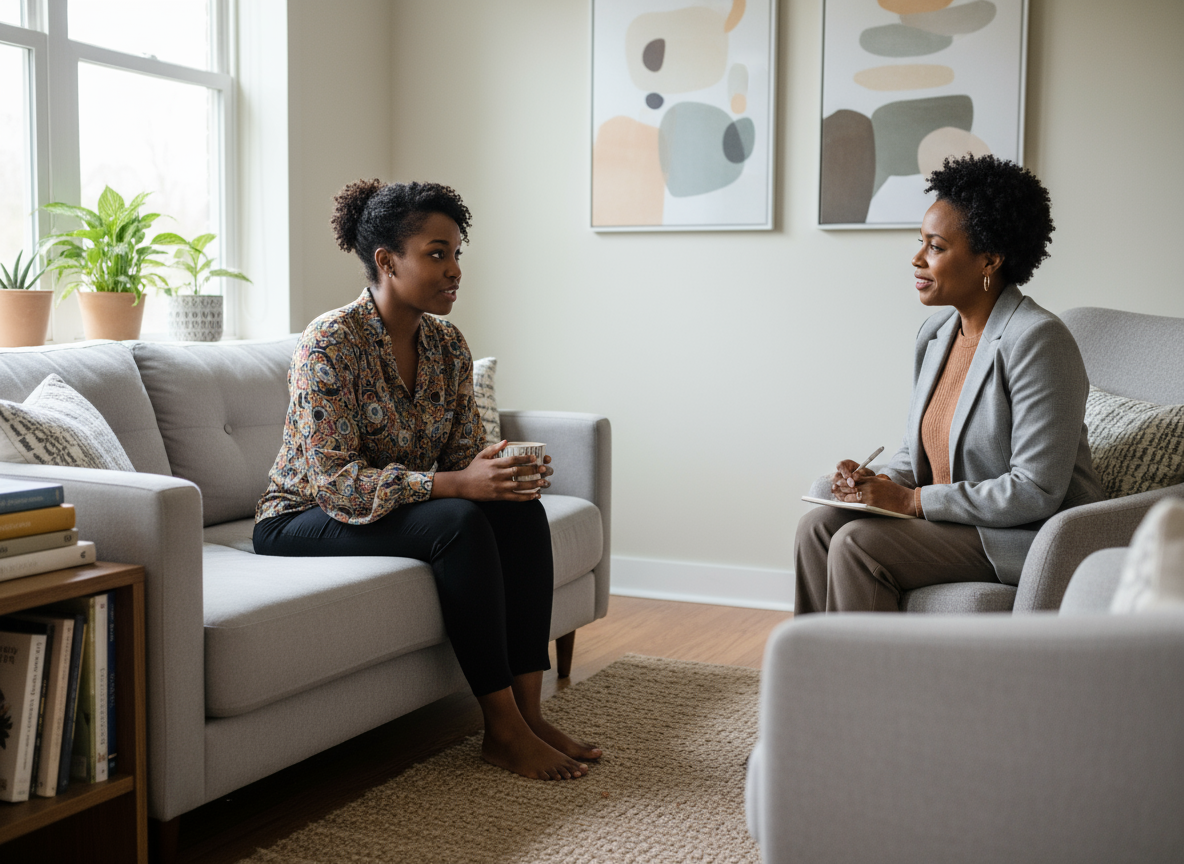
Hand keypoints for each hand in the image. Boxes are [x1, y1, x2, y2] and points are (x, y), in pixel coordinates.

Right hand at [432, 441, 550, 500]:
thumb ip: (494, 449)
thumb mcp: (481, 456)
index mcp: (494, 464)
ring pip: (519, 485)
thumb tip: (506, 441)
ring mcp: (498, 486)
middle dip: (532, 471)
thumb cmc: (473, 469)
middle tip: (544, 469)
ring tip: (544, 482)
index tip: (534, 458)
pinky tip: (535, 496)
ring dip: (533, 484)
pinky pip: (515, 497)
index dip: (524, 458)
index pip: (512, 460)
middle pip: (518, 472)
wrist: (463, 486)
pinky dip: (526, 497)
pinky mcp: (498, 496)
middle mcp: (497, 475)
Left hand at [832, 463, 914, 515]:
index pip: (854, 478)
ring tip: (836, 496)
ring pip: (850, 494)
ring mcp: (869, 495)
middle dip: (841, 487)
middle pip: (850, 485)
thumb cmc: (896, 492)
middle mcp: (869, 486)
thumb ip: (872, 481)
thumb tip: (861, 483)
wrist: (906, 500)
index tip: (839, 481)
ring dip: (842, 495)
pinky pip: (856, 502)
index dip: (845, 480)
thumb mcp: (883, 482)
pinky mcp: (871, 503)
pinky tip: (844, 502)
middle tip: (833, 488)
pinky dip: (848, 502)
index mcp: (872, 479)